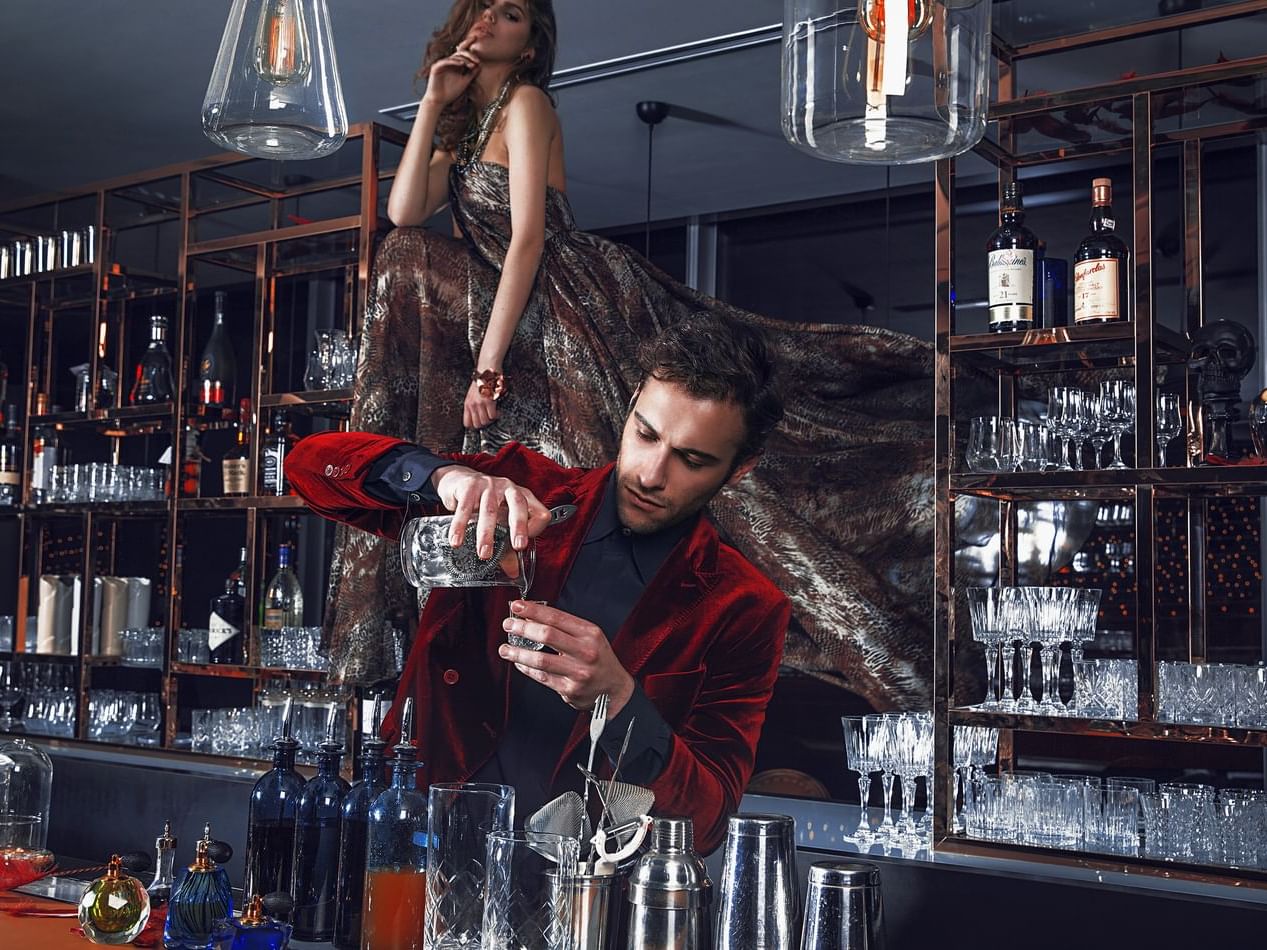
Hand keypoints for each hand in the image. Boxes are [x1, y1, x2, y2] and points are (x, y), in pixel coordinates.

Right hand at [422, 38, 480, 107]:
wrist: (439, 101)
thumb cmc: (450, 93)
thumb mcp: (465, 82)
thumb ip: (472, 73)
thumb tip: (480, 65)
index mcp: (455, 64)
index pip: (462, 52)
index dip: (468, 43)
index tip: (476, 37)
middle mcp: (448, 62)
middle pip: (460, 52)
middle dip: (469, 55)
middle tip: (477, 61)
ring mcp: (442, 64)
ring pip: (454, 57)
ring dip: (464, 60)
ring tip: (472, 64)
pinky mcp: (436, 67)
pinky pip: (446, 61)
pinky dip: (454, 62)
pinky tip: (461, 64)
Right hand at [432, 466, 551, 553]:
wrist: (460, 480)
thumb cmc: (485, 503)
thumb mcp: (499, 521)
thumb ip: (507, 548)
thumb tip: (513, 572)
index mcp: (523, 497)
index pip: (539, 512)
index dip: (535, 529)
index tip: (523, 546)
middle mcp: (509, 489)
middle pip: (518, 505)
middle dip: (519, 527)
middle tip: (518, 546)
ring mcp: (489, 485)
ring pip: (490, 510)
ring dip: (487, 534)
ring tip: (484, 553)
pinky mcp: (469, 486)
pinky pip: (465, 508)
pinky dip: (460, 526)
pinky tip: (457, 540)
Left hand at [464, 378, 498, 429]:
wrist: (486, 372)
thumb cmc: (481, 381)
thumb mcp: (471, 395)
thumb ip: (472, 405)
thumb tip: (476, 416)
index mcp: (467, 404)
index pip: (467, 423)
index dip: (474, 426)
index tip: (479, 424)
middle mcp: (472, 405)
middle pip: (477, 424)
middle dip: (484, 424)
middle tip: (488, 419)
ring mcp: (480, 404)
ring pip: (485, 422)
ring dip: (491, 420)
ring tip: (493, 414)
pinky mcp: (489, 402)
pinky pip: (493, 416)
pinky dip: (496, 415)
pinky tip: (497, 411)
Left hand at [499, 601, 635, 712]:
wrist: (614, 690)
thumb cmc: (599, 660)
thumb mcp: (589, 636)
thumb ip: (564, 627)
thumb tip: (532, 617)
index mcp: (589, 633)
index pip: (557, 617)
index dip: (534, 610)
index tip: (518, 606)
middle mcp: (585, 652)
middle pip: (547, 635)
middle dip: (522, 628)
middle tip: (509, 625)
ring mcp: (577, 672)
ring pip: (540, 659)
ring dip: (518, 652)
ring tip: (505, 648)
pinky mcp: (569, 689)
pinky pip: (542, 677)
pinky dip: (526, 669)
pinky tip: (519, 663)